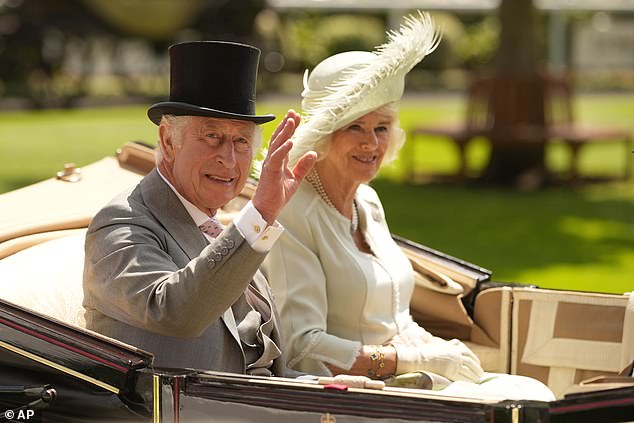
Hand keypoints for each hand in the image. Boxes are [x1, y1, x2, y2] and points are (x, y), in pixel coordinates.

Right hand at [252, 110, 316, 224]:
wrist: (267, 208)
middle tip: (293, 112)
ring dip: (284, 132)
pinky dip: (283, 149)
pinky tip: (291, 141)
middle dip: (286, 124)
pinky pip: (277, 158)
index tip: (297, 116)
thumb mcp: (296, 179)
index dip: (290, 127)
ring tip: (291, 121)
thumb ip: (304, 166)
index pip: (284, 139)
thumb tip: (314, 153)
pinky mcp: (271, 172)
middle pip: (279, 137)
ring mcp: (270, 164)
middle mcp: (273, 159)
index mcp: (279, 159)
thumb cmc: (278, 194)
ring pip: (277, 144)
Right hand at [394, 339, 483, 382]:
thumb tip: (454, 343)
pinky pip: (463, 377)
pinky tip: (471, 383)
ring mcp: (455, 362)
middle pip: (471, 362)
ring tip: (478, 379)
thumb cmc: (427, 352)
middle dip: (477, 368)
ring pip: (469, 370)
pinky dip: (469, 380)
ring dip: (475, 375)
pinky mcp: (452, 371)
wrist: (420, 358)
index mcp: (454, 347)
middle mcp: (456, 354)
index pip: (468, 353)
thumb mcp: (439, 344)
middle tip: (481, 373)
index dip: (474, 358)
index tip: (477, 363)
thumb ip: (448, 344)